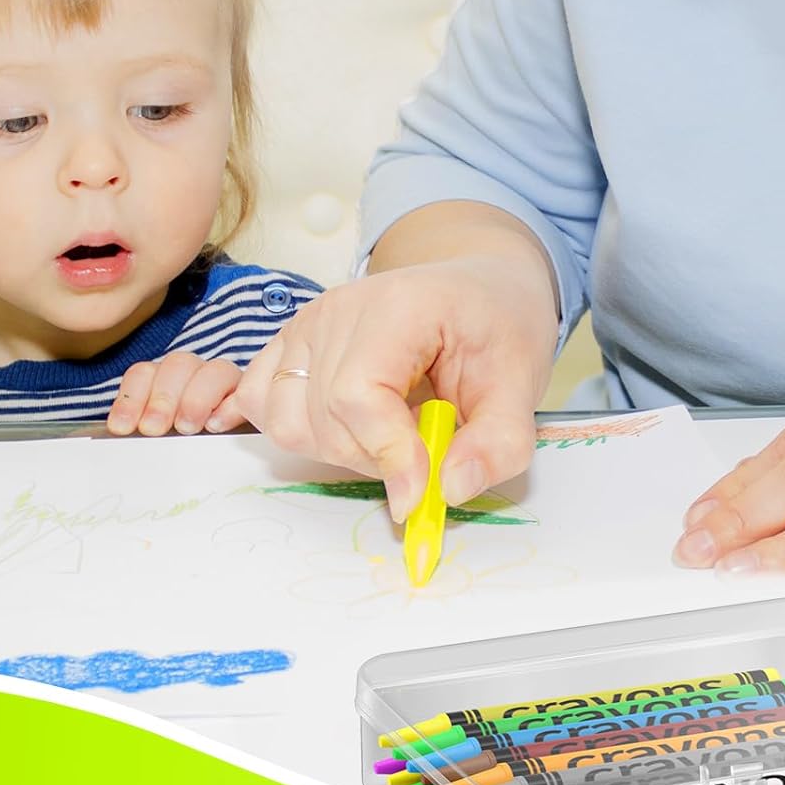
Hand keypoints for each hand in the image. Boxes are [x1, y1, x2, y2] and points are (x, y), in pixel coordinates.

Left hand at [106, 352, 244, 436]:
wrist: (235, 461)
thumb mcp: (159, 439)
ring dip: (196, 398)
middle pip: (178, 365)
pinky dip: (230, 406)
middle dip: (162, 398)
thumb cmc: (187, 448)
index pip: (144, 374)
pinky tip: (216, 425)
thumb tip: (115, 440)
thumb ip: (141, 432)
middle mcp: (195, 374)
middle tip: (153, 429)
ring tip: (186, 427)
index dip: (130, 398)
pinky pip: (245, 391)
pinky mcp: (251, 398)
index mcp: (164, 381)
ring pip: (214, 370)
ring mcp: (226, 383)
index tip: (121, 428)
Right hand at [236, 255, 555, 520]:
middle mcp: (338, 309)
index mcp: (398, 306)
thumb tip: (451, 490)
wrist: (477, 288)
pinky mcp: (290, 342)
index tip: (420, 496)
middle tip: (424, 449)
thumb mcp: (523, 384)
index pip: (358, 395)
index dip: (387, 455)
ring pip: (286, 420)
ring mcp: (307, 323)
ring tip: (390, 433)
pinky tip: (346, 426)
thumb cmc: (497, 327)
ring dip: (337, 449)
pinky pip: (262, 401)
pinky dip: (299, 429)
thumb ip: (498, 444)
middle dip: (374, 458)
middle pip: (323, 416)